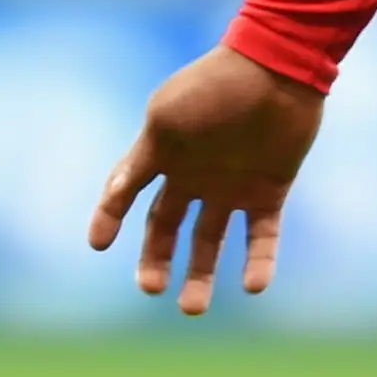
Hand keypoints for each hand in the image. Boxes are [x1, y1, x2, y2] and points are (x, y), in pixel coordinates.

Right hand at [90, 45, 325, 315]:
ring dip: (200, 273)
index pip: (126, 192)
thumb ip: (140, 159)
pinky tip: (253, 287)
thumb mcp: (168, 118)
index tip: (98, 244)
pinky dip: (258, 261)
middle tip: (151, 288)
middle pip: (167, 227)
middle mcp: (194, 173)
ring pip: (210, 240)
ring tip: (192, 309)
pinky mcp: (270, 189)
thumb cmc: (216, 86)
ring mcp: (232, 183)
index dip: (108, 217)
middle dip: (156, 260)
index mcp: (163, 152)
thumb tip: (113, 193)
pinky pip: (262, 234)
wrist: (279, 67)